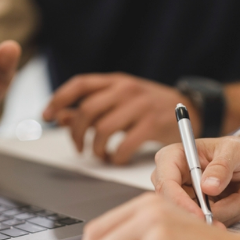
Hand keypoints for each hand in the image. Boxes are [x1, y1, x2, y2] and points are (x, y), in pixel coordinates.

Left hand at [42, 73, 201, 164]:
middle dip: (76, 132)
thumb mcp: (120, 101)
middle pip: (87, 110)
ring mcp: (140, 106)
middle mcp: (126, 89)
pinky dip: (116, 156)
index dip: (59, 99)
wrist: (191, 107)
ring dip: (95, 148)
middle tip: (79, 147)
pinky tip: (117, 158)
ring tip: (99, 154)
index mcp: (115, 81)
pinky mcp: (153, 124)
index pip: (80, 84)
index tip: (47, 115)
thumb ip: (92, 107)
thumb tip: (61, 116)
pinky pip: (124, 144)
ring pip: (103, 129)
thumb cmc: (150, 106)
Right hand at [151, 131, 239, 225]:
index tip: (203, 215)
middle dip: (211, 211)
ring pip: (201, 218)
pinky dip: (233, 212)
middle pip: (180, 208)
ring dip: (230, 208)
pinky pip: (212, 222)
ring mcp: (184, 199)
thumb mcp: (235, 151)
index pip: (166, 185)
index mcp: (172, 158)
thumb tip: (208, 186)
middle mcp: (173, 180)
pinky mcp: (197, 212)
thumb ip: (222, 167)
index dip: (181, 203)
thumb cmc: (238, 151)